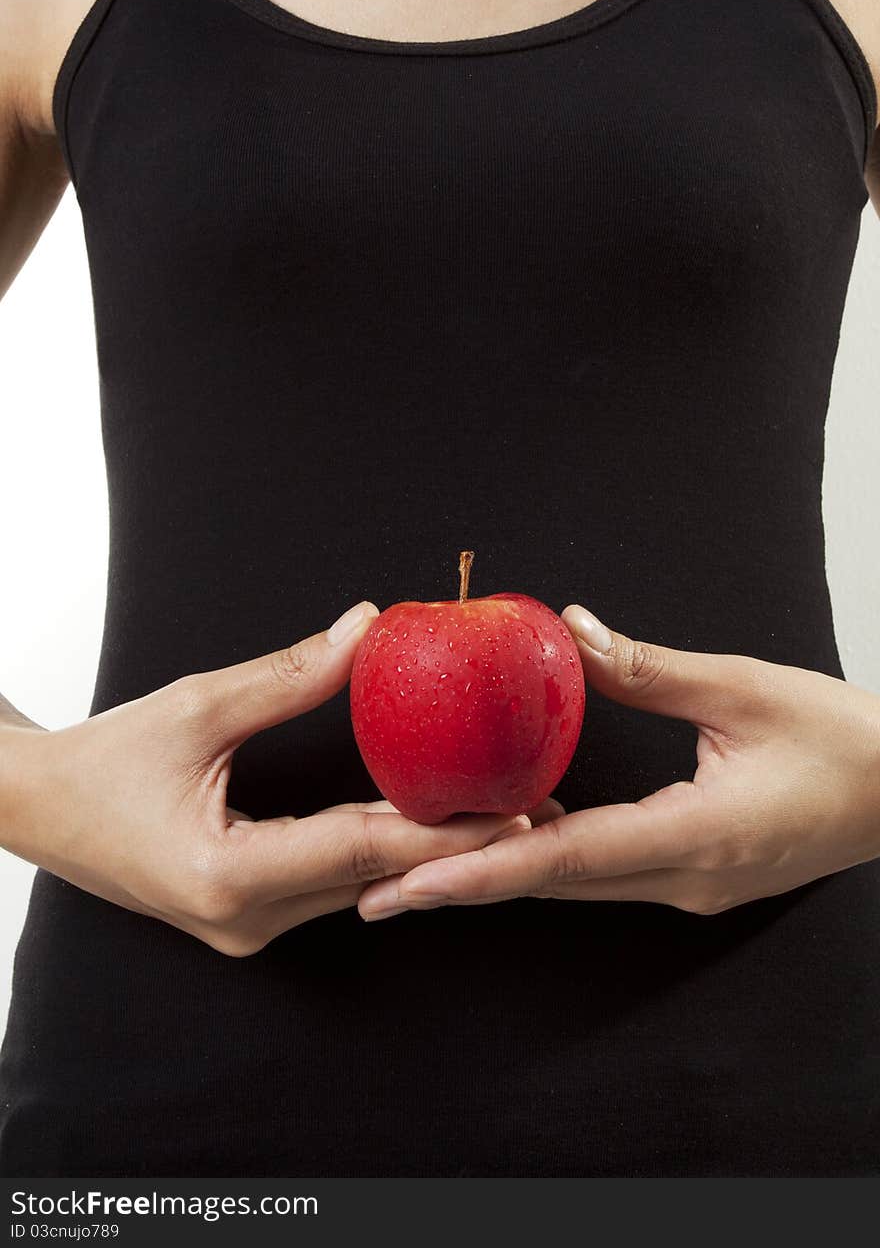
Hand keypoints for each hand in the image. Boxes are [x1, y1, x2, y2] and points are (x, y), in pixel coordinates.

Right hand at [0, 600, 536, 955]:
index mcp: (227, 873)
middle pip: (374, 875)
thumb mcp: (196, 706)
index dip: (445, 828)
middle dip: (457, 845)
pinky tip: (429, 827)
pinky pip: (332, 886)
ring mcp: (246, 929)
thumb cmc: (104, 759)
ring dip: (425, 852)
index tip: (515, 809)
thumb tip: (365, 627)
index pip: (361, 845)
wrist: (39, 810)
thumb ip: (288, 676)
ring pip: (358, 887)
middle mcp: (244, 918)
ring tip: (504, 816)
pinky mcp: (247, 918)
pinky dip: (380, 853)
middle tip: (538, 810)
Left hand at [358, 605, 879, 919]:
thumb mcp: (750, 689)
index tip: (405, 879)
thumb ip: (655, 668)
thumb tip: (573, 630)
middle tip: (373, 888)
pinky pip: (604, 868)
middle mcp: (683, 877)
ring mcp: (690, 883)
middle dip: (460, 886)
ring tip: (416, 867)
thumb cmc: (845, 741)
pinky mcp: (696, 872)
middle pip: (552, 885)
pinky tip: (511, 829)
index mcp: (695, 837)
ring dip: (498, 874)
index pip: (563, 859)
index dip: (477, 869)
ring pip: (574, 883)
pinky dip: (549, 854)